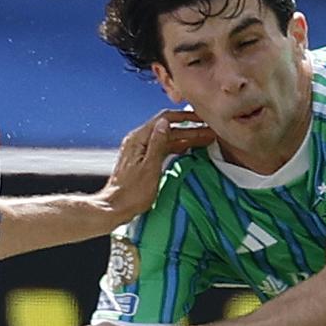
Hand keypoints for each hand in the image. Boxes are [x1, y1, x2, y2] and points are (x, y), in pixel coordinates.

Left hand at [99, 110, 214, 222]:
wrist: (115, 208)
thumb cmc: (131, 193)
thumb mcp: (149, 166)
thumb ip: (158, 143)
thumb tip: (165, 122)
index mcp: (138, 138)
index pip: (165, 118)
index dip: (185, 117)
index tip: (201, 118)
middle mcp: (138, 141)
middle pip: (168, 129)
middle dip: (190, 129)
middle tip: (209, 131)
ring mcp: (140, 151)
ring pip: (167, 139)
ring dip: (186, 138)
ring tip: (205, 139)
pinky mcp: (142, 161)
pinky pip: (163, 149)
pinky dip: (177, 147)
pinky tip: (189, 149)